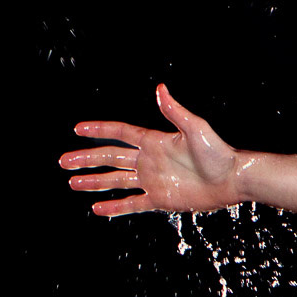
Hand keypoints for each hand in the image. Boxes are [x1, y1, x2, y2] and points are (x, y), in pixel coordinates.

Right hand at [61, 84, 241, 216]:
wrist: (233, 180)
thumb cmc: (218, 153)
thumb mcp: (195, 129)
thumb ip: (174, 112)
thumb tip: (160, 88)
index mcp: (155, 142)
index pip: (120, 134)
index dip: (99, 130)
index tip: (77, 129)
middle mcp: (150, 161)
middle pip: (111, 158)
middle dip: (86, 159)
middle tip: (63, 162)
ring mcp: (154, 181)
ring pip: (116, 181)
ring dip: (94, 182)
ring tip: (73, 182)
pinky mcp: (161, 199)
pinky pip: (132, 204)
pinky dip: (115, 207)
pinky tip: (97, 208)